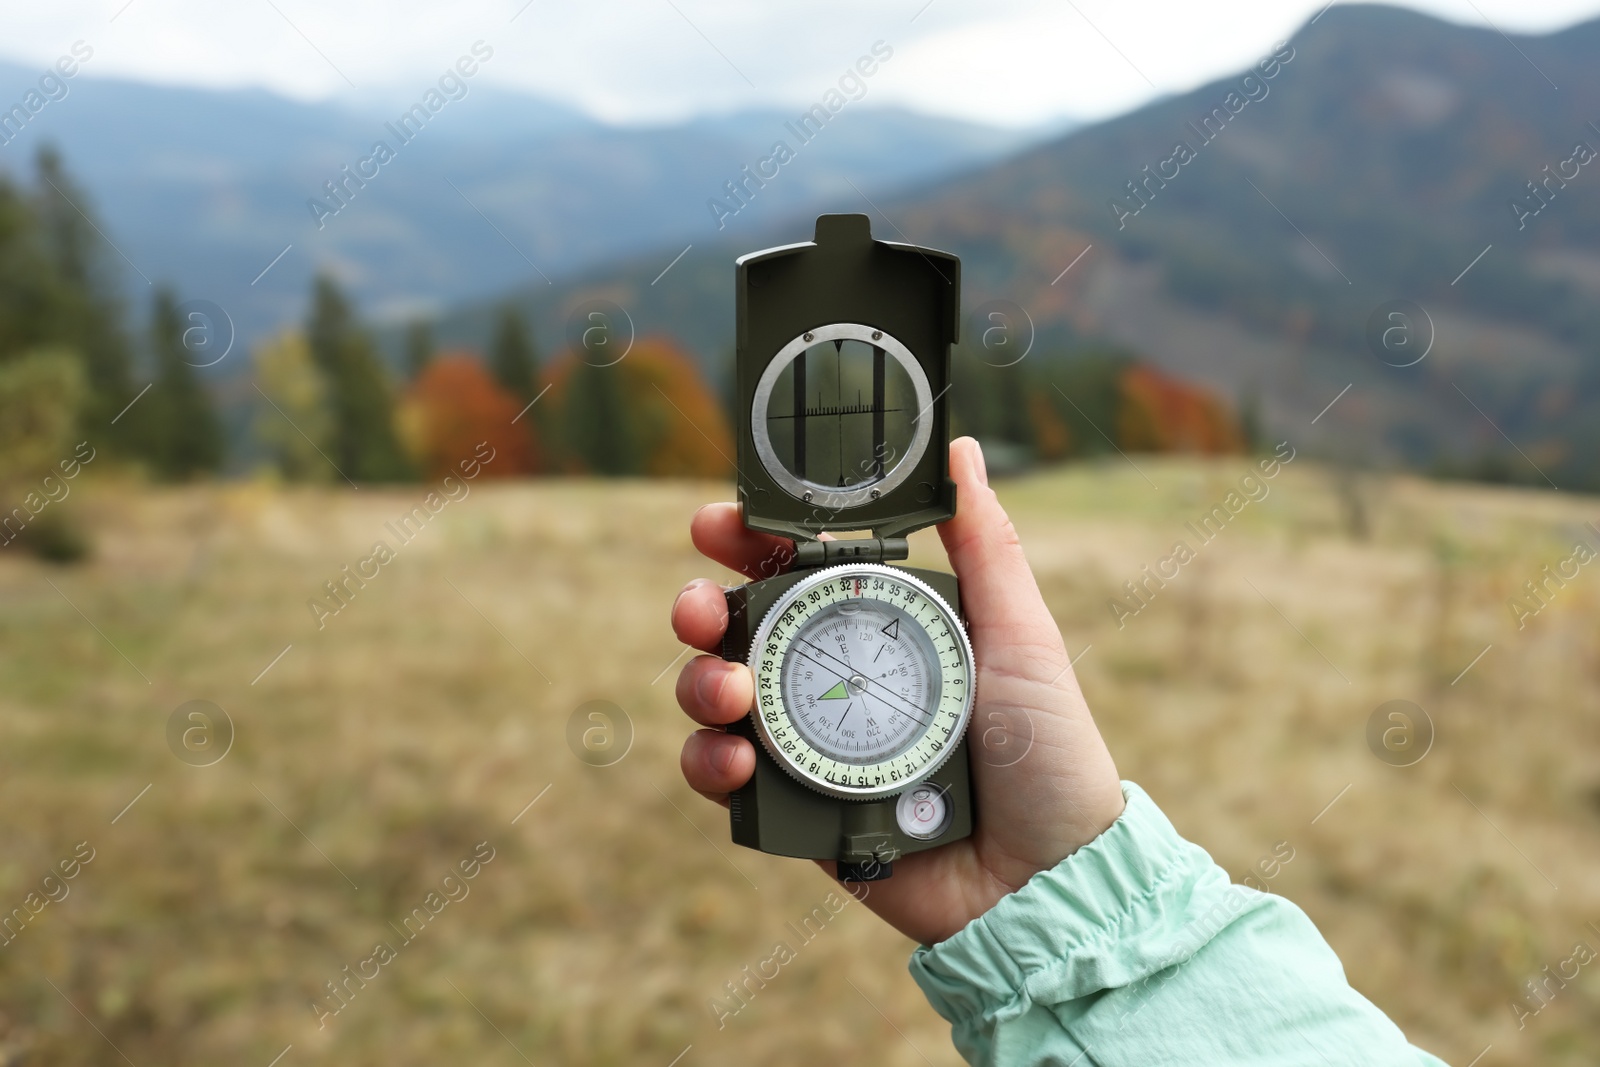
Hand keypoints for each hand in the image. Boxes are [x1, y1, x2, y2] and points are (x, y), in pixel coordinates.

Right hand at [670, 437, 1125, 945]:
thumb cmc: (1049, 755)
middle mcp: (834, 682)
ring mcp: (811, 748)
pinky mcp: (798, 814)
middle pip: (739, 630)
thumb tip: (963, 448)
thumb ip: (986, 547)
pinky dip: (710, 766)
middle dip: (701, 610)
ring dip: (700, 684)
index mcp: (881, 630)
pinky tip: (731, 763)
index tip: (714, 523)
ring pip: (719, 699)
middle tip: (700, 610)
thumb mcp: (1022, 637)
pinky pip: (727, 782)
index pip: (796, 571)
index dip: (747, 543)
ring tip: (728, 695)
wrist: (1048, 883)